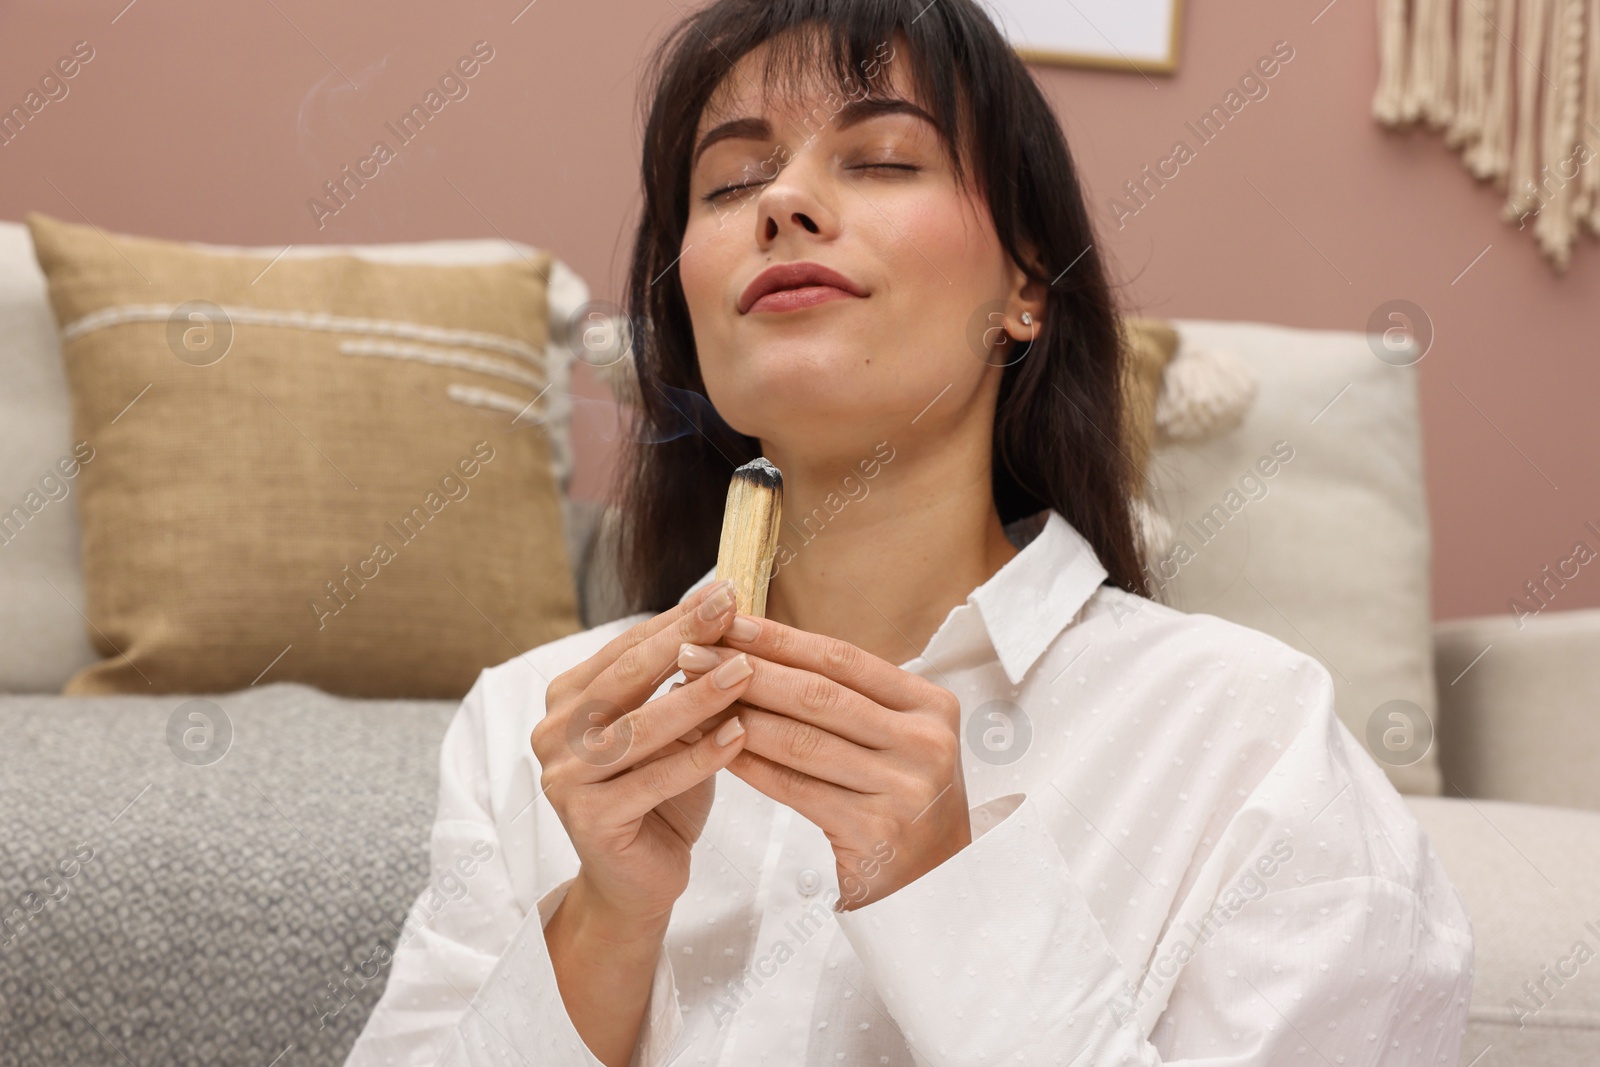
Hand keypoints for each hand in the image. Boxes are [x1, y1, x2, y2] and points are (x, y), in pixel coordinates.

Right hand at [531, 579, 755, 925]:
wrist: (636, 879)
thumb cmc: (659, 792)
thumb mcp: (671, 726)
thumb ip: (681, 677)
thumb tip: (723, 607)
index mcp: (567, 700)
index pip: (627, 648)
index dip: (677, 618)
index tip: (726, 589)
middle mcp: (554, 734)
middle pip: (627, 679)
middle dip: (684, 640)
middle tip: (733, 610)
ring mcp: (563, 779)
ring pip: (638, 730)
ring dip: (695, 698)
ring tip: (745, 672)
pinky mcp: (588, 821)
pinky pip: (651, 782)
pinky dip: (698, 758)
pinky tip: (738, 736)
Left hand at [677, 615, 972, 909]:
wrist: (934, 888)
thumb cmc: (901, 804)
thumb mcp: (896, 741)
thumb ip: (848, 700)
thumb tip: (762, 650)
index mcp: (932, 706)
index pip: (844, 660)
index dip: (782, 639)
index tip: (731, 622)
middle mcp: (927, 742)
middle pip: (819, 695)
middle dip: (750, 670)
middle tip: (694, 654)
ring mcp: (904, 788)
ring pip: (802, 740)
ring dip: (739, 714)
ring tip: (693, 698)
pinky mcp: (875, 830)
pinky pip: (796, 787)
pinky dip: (751, 765)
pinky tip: (716, 748)